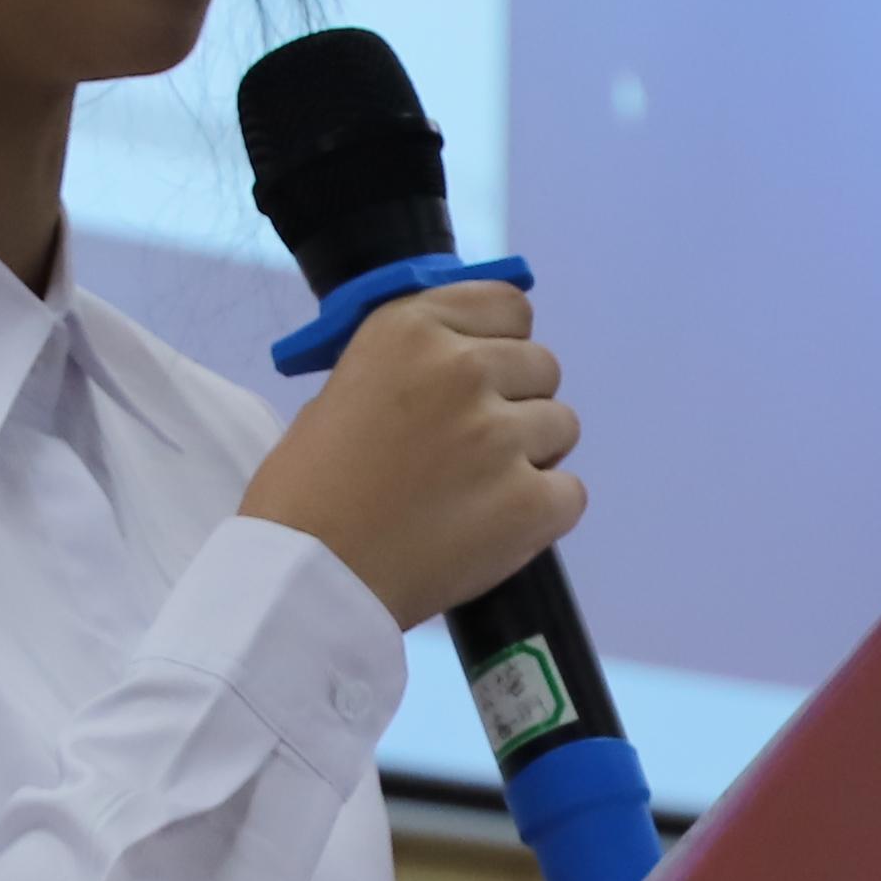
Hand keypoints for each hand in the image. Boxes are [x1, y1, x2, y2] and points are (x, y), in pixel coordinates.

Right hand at [240, 280, 582, 625]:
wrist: (311, 576)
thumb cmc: (309, 488)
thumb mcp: (346, 387)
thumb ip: (415, 364)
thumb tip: (470, 360)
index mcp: (410, 330)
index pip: (509, 305)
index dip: (501, 342)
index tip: (483, 376)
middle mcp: (463, 369)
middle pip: (542, 365)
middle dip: (516, 401)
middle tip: (473, 448)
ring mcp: (501, 436)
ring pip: (562, 426)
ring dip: (532, 455)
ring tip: (478, 492)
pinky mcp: (530, 502)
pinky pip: (571, 492)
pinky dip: (543, 511)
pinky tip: (496, 526)